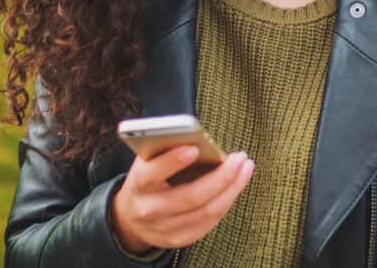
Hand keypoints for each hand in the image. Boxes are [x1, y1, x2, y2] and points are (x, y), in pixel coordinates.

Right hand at [110, 145, 254, 252]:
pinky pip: (210, 221)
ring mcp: (165, 228)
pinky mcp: (179, 239)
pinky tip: (236, 185)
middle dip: (221, 176)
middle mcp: (151, 209)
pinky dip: (226, 201)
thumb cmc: (148, 179)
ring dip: (232, 188)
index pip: (154, 173)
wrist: (130, 217)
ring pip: (207, 211)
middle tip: (240, 158)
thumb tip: (199, 139)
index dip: (173, 161)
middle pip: (191, 196)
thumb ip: (166, 148)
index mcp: (139, 184)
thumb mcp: (148, 161)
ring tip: (246, 168)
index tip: (194, 147)